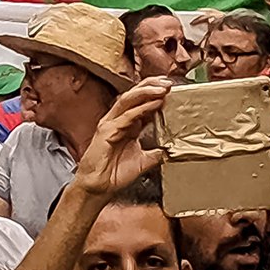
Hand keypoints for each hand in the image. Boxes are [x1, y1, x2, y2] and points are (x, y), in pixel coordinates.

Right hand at [71, 77, 171, 196]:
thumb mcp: (142, 161)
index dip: (154, 94)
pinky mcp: (106, 131)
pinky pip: (126, 116)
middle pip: (133, 95)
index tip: (171, 89)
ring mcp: (110, 124)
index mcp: (126, 125)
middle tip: (168, 82)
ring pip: (128, 100)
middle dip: (151, 86)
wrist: (98, 187)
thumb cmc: (114, 174)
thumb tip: (169, 150)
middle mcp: (117, 120)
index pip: (140, 102)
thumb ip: (155, 153)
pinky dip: (141, 109)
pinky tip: (154, 104)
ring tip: (163, 88)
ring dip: (146, 92)